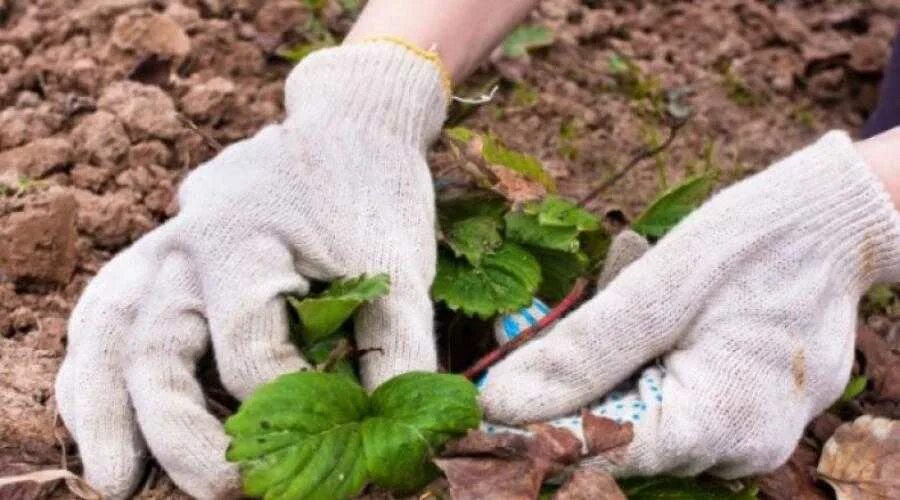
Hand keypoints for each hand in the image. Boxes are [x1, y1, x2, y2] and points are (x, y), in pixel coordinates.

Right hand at [55, 42, 446, 498]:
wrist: (350, 123)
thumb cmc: (376, 197)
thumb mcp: (400, 271)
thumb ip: (397, 354)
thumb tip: (391, 444)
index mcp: (243, 236)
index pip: (244, 347)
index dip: (282, 406)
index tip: (323, 441)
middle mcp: (185, 241)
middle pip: (156, 348)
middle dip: (180, 433)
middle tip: (226, 490)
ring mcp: (164, 243)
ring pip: (107, 330)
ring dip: (105, 410)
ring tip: (116, 480)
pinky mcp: (162, 252)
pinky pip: (107, 308)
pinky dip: (96, 366)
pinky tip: (105, 417)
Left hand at [479, 131, 899, 477]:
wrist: (838, 223)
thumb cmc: (756, 242)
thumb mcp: (660, 287)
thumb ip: (580, 352)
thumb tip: (500, 403)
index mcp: (719, 423)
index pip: (599, 453)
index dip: (536, 432)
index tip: (484, 406)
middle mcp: (736, 450)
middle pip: (617, 440)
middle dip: (578, 387)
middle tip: (561, 328)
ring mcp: (745, 438)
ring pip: (639, 421)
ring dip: (610, 371)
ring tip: (629, 290)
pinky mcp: (743, 417)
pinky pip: (671, 405)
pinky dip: (644, 366)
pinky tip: (654, 319)